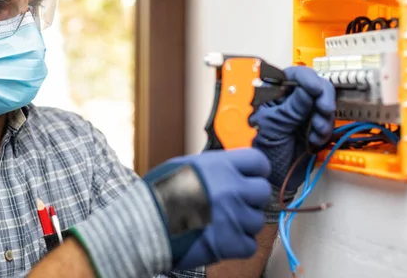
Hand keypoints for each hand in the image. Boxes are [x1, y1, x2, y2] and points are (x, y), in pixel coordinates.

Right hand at [143, 148, 271, 269]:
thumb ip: (212, 167)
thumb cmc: (157, 195)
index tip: (252, 177)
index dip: (256, 171)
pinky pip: (249, 244)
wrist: (144, 224)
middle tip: (235, 204)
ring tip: (221, 223)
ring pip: (256, 220)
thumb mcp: (185, 166)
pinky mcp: (230, 242)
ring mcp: (233, 216)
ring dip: (243, 223)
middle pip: (262, 191)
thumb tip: (228, 168)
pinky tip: (221, 239)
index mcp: (220, 166)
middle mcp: (231, 188)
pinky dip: (238, 245)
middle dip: (250, 198)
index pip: (258, 161)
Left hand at [249, 66, 334, 191]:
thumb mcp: (275, 127)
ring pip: (324, 103)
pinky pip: (327, 120)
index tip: (317, 89)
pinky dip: (325, 130)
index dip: (307, 78)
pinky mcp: (313, 125)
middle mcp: (289, 100)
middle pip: (314, 85)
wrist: (274, 179)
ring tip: (316, 133)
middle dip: (322, 98)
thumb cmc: (264, 152)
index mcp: (272, 95)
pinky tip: (314, 141)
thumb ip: (292, 108)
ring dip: (324, 118)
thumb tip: (308, 90)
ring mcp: (302, 112)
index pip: (292, 74)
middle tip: (325, 110)